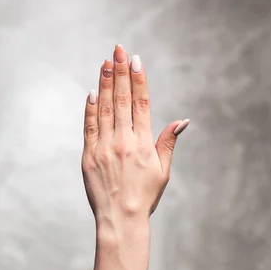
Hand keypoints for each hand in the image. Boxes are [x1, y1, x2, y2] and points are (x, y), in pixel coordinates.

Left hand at [81, 45, 188, 229]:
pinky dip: (90, 108)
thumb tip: (182, 120)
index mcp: (143, 143)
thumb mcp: (163, 170)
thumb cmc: (144, 196)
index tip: (136, 60)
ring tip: (106, 63)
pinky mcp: (88, 155)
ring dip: (105, 84)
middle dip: (120, 72)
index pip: (141, 103)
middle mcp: (123, 141)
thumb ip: (168, 142)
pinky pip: (89, 127)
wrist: (120, 219)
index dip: (138, 79)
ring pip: (104, 108)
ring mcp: (104, 147)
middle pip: (122, 100)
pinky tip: (93, 92)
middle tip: (118, 50)